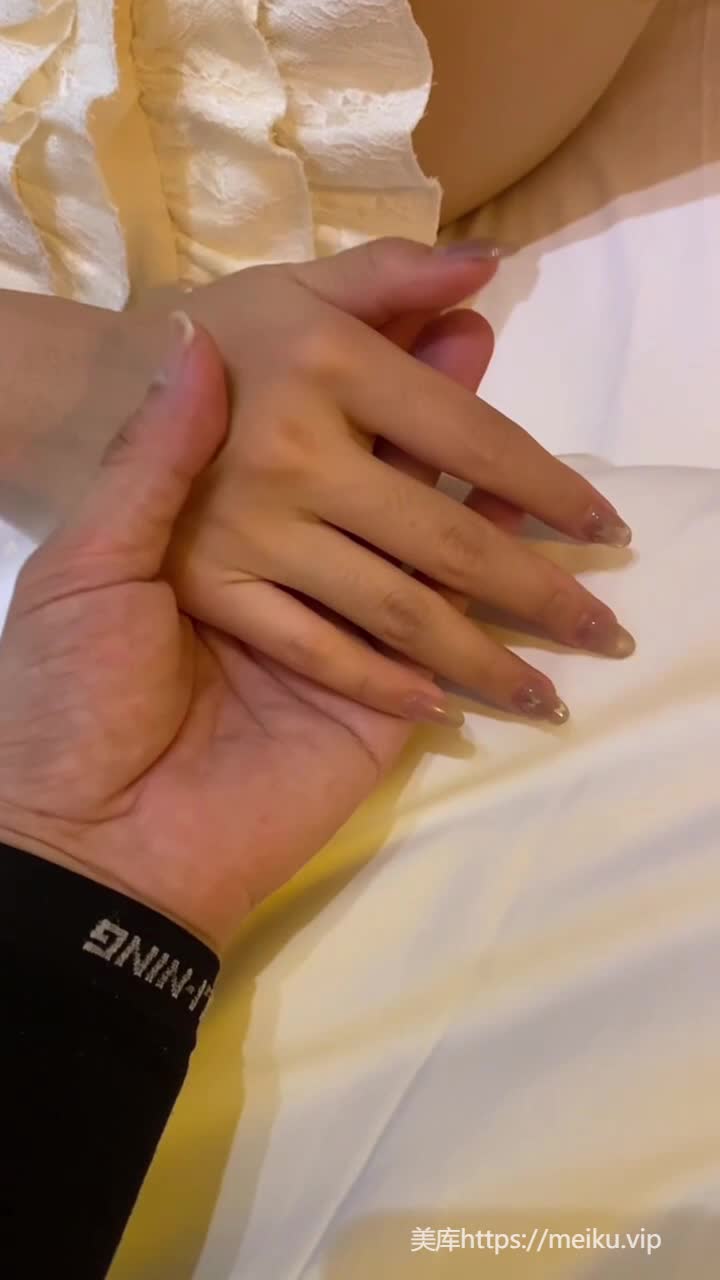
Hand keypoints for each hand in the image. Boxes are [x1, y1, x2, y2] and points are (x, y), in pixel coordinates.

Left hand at [0, 314, 499, 949]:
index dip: (383, 392)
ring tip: (555, 486)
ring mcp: (345, 648)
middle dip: (463, 452)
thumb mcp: (91, 561)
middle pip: (397, 501)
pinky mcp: (377, 714)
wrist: (85, 839)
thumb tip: (195, 339)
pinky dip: (483, 604)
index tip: (442, 328)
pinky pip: (435, 649)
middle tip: (490, 354)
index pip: (329, 447)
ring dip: (497, 528)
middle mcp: (297, 578)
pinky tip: (525, 545)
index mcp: (229, 537)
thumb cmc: (67, 695)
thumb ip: (153, 455)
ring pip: (435, 570)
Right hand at [153, 238, 634, 726]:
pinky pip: (310, 646)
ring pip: (393, 608)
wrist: (88, 399)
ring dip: (480, 659)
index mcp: (328, 364)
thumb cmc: (217, 340)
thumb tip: (490, 270)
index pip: (472, 437)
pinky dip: (377, 681)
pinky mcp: (213, 588)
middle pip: (448, 540)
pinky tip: (438, 706)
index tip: (605, 530)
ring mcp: (252, 528)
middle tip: (604, 634)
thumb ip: (391, 278)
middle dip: (539, 595)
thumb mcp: (298, 288)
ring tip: (545, 695)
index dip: (549, 488)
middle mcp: (295, 450)